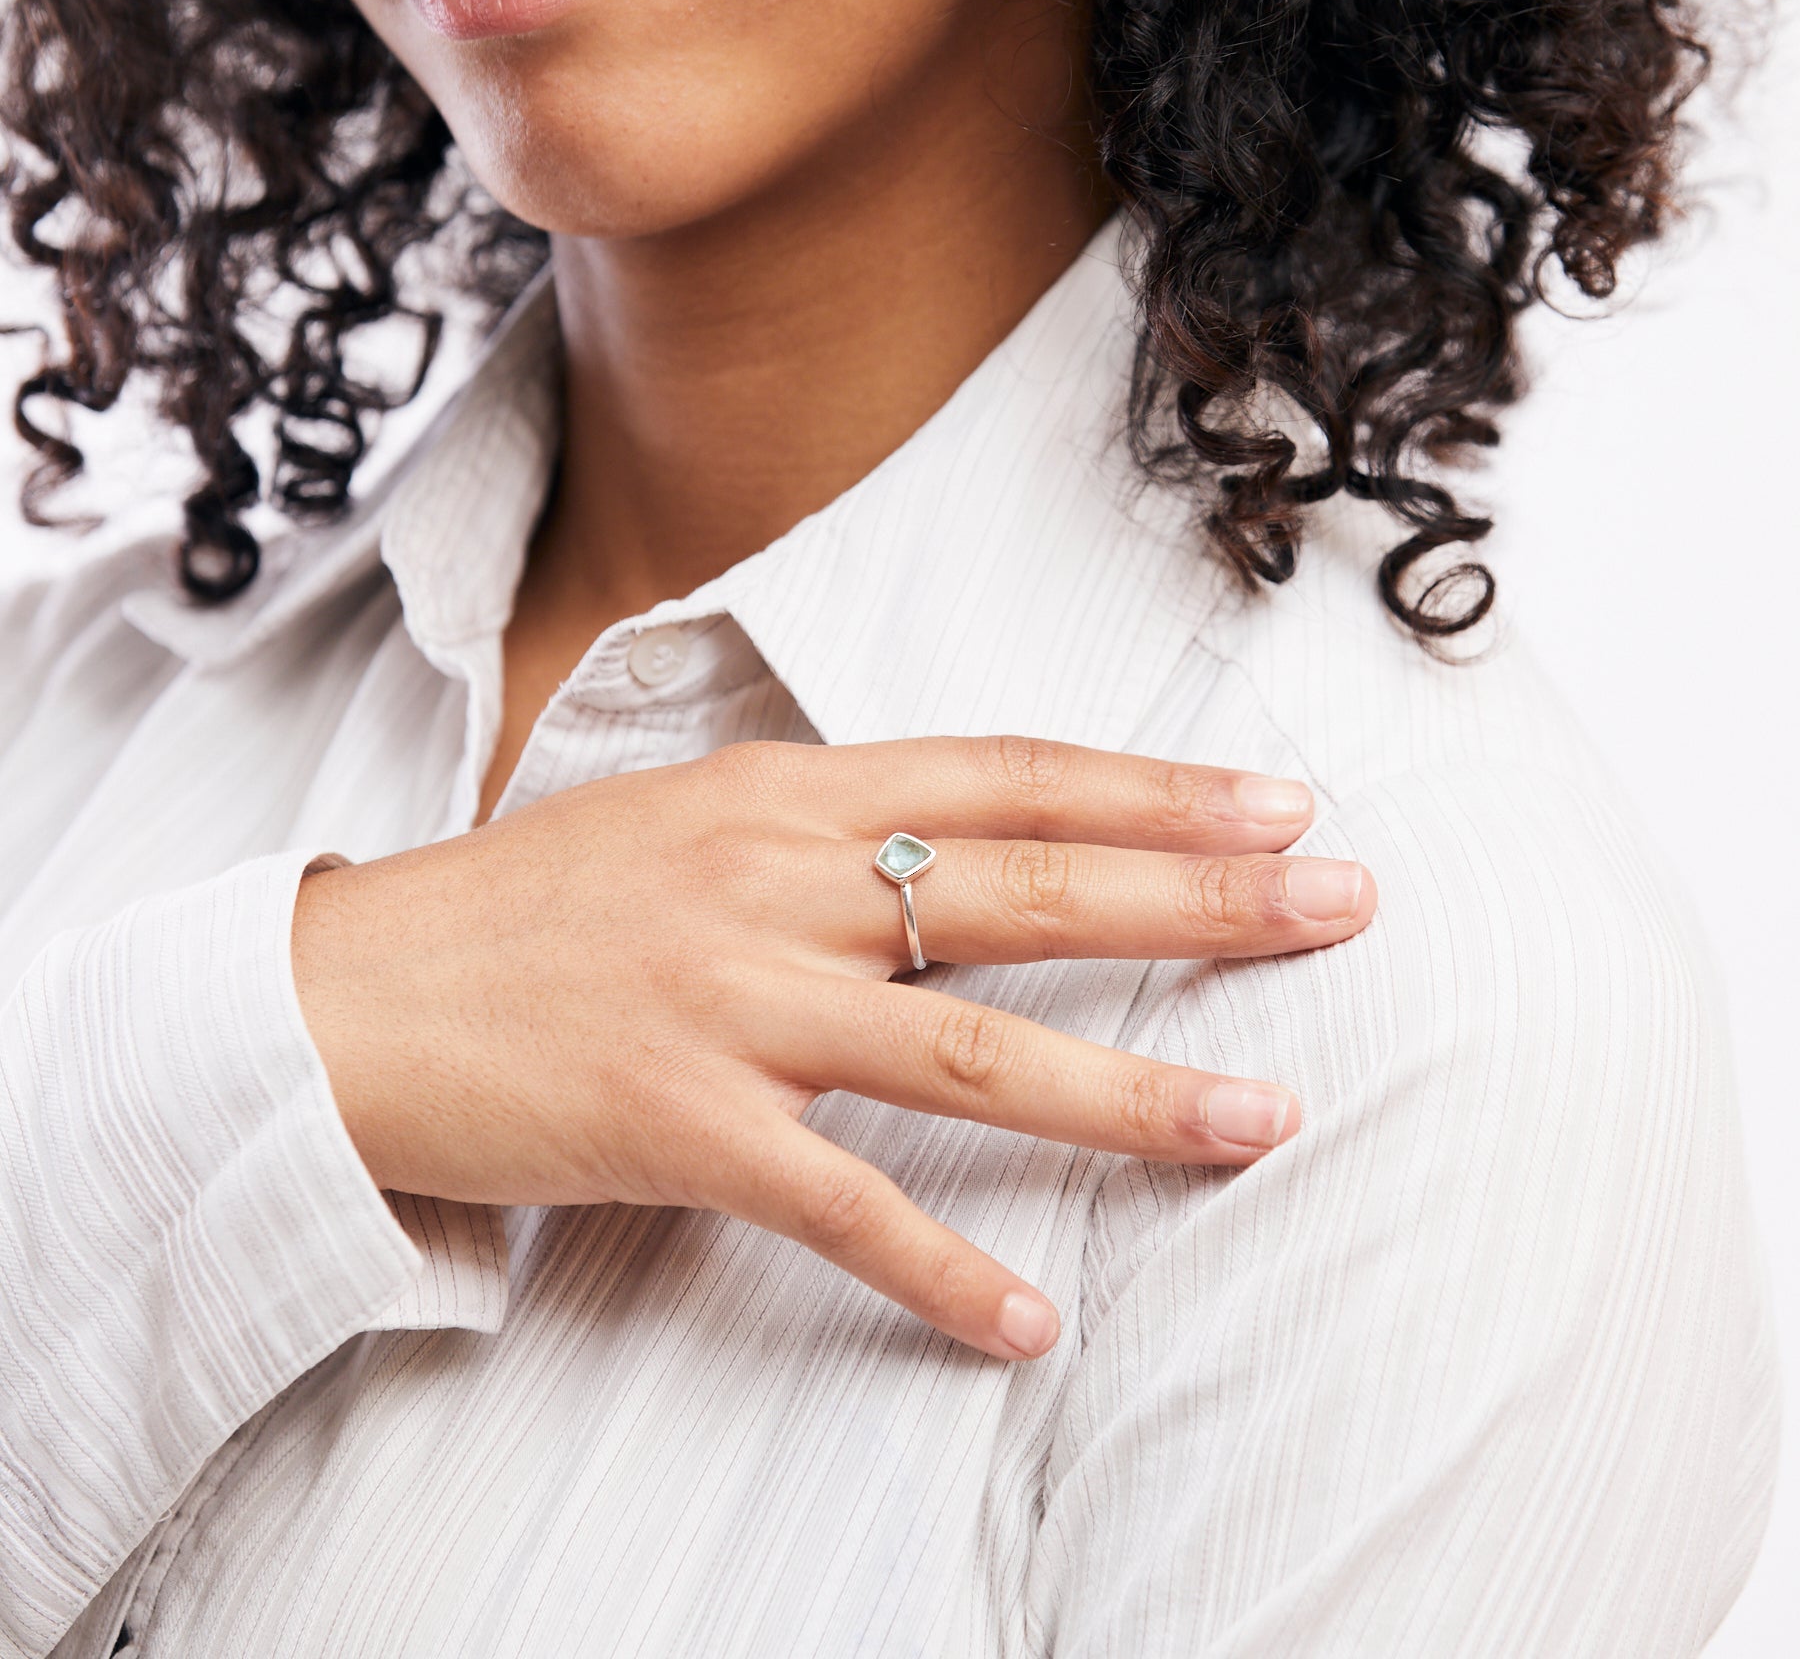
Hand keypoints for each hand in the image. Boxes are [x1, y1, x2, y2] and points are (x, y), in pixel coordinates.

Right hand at [292, 735, 1374, 1359]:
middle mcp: (775, 882)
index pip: (1007, 776)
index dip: (1151, 788)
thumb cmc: (522, 905)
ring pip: (969, 1051)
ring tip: (1262, 1121)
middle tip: (1340, 906)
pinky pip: (842, 1207)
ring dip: (1129, 1094)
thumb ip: (814, 819)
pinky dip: (941, 1269)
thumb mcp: (679, 816)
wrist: (352, 991)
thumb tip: (941, 833)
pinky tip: (1033, 1321)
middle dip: (1199, 899)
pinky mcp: (682, 1126)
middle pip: (1028, 890)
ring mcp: (732, 1006)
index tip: (1275, 803)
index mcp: (781, 792)